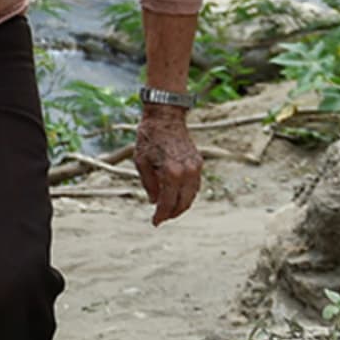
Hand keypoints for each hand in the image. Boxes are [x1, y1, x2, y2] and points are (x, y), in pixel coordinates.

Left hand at [133, 108, 202, 225]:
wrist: (165, 117)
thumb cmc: (149, 137)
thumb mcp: (141, 161)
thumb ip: (149, 184)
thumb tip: (154, 202)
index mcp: (171, 172)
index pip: (167, 202)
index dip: (161, 215)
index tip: (155, 223)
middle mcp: (187, 172)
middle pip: (183, 202)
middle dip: (172, 213)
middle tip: (161, 219)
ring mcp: (195, 167)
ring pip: (192, 196)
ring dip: (181, 206)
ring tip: (168, 210)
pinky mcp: (198, 163)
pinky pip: (195, 185)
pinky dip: (187, 194)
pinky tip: (177, 197)